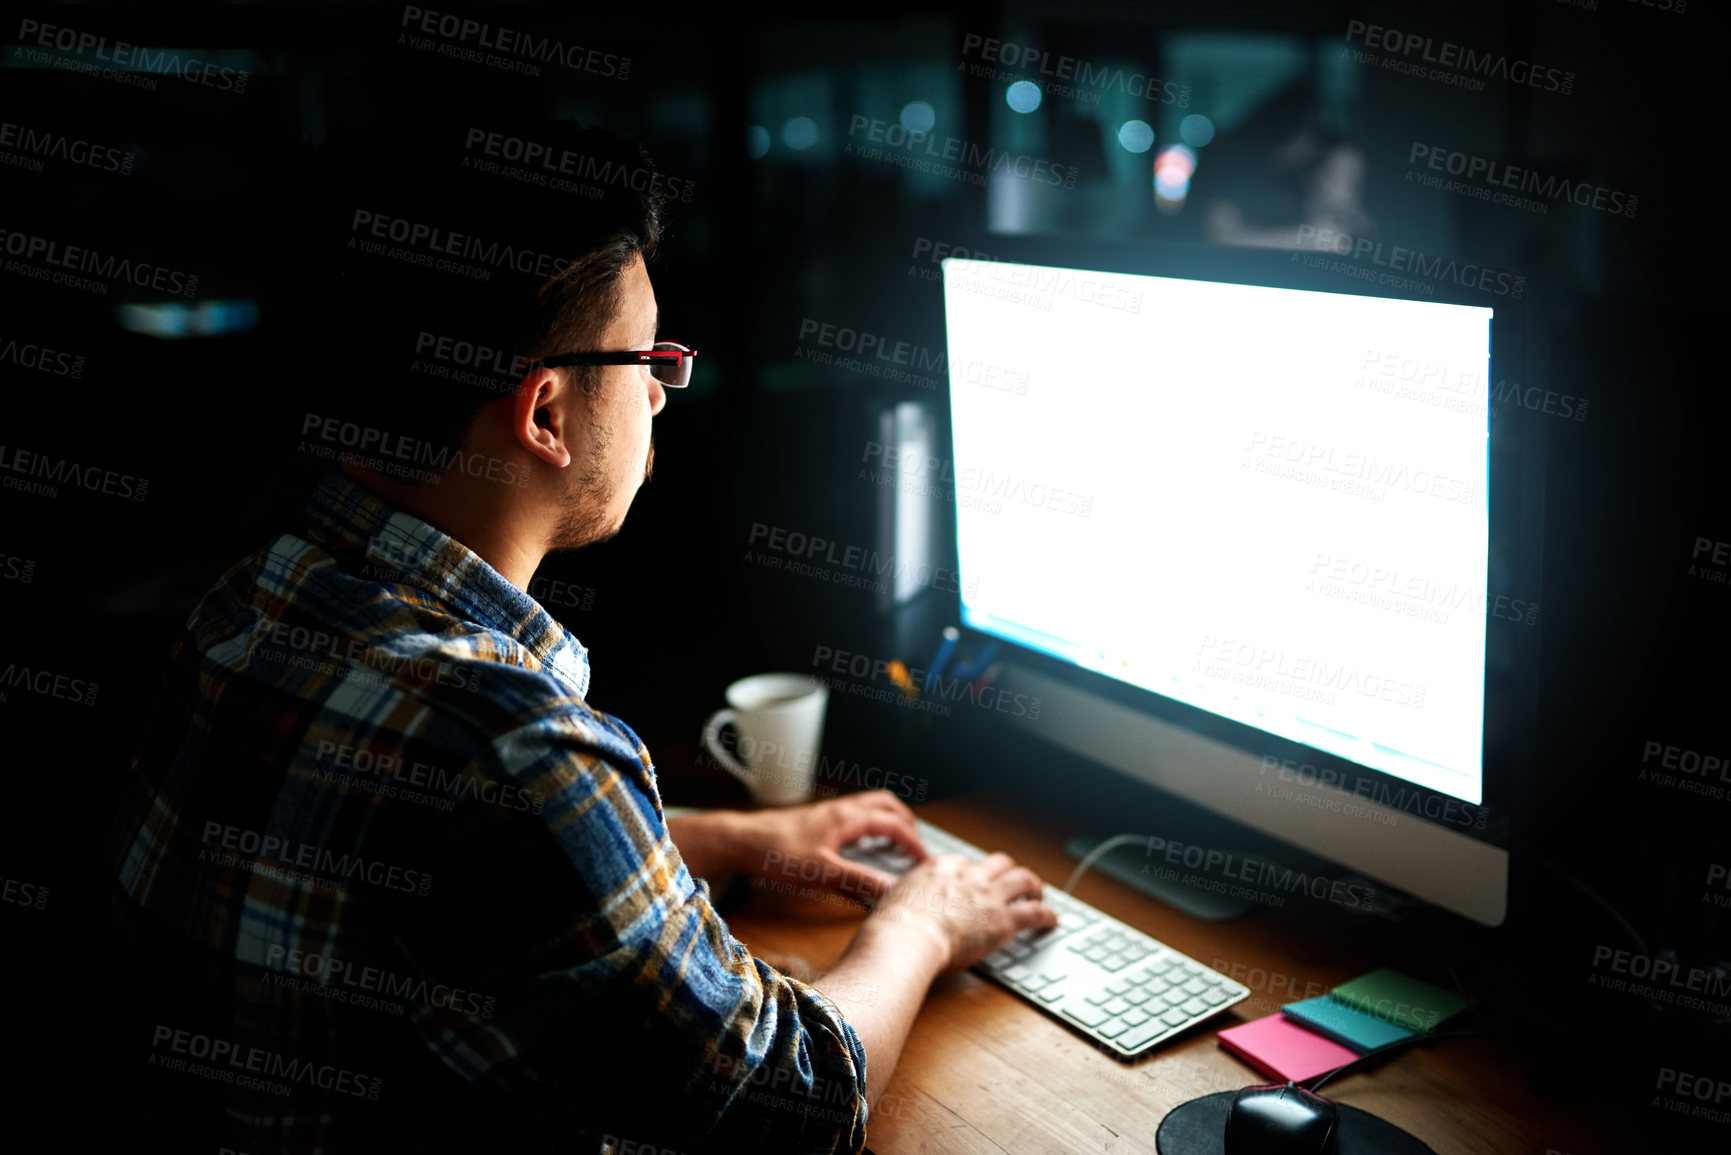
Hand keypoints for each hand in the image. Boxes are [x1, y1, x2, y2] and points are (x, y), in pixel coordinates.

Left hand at [741, 790, 925, 905]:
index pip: (894, 824)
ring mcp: (828, 813)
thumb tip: (893, 889)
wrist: (742, 841)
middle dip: (906, 823)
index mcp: (848, 818)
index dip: (915, 843)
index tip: (927, 862)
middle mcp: (841, 810)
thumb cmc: (778, 853)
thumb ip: (859, 880)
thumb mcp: (822, 872)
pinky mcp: (817, 821)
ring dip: (888, 820)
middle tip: (916, 846)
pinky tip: (861, 845)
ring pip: (869, 806)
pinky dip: (869, 824)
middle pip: (886, 804)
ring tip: (896, 843)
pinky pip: (854, 814)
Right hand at [869, 852, 1056, 972]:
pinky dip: (1047, 915)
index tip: (971, 881)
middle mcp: (967, 876)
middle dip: (1005, 870)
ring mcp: (987, 896)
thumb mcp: (889, 903)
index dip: (969, 872)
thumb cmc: (892, 928)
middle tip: (1010, 880)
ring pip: (1021, 878)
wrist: (906, 938)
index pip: (960, 863)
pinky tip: (1052, 920)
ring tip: (1038, 892)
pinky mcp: (1002, 920)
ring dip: (1032, 884)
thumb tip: (890, 915)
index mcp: (937, 869)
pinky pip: (1034, 912)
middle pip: (996, 863)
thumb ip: (899, 903)